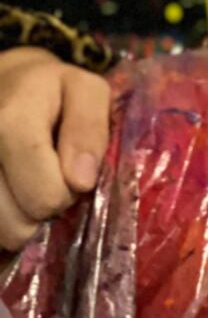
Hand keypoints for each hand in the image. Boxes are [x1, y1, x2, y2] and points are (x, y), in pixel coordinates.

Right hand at [0, 48, 110, 252]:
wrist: (2, 85)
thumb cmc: (51, 90)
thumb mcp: (86, 91)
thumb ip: (89, 130)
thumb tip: (81, 181)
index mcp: (10, 122)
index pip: (45, 195)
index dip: (67, 193)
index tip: (71, 173)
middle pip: (18, 222)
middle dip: (43, 209)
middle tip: (48, 179)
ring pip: (0, 231)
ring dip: (20, 220)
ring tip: (27, 185)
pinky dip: (5, 219)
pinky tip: (13, 193)